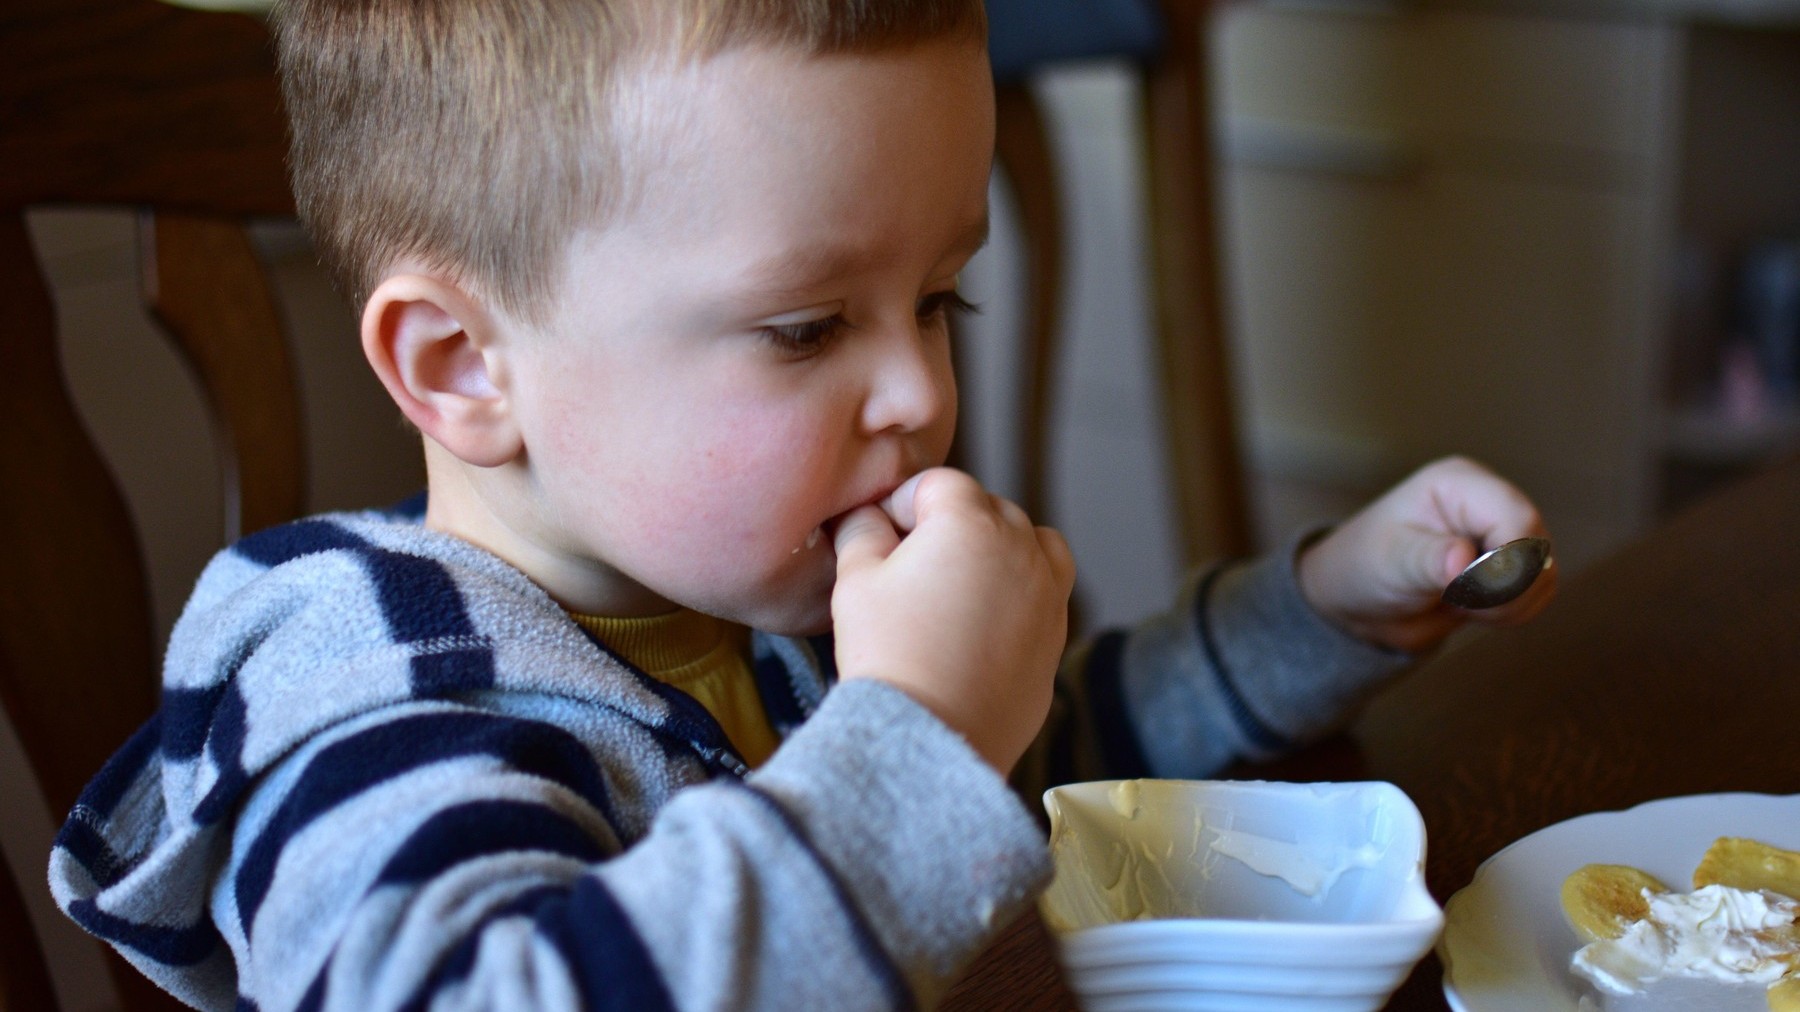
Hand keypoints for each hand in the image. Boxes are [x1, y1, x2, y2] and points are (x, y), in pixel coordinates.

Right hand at [831, 468, 1075, 774]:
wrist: (934, 736)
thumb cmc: (889, 654)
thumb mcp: (855, 582)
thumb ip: (862, 531)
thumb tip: (869, 516)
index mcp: (969, 522)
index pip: (939, 484)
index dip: (904, 502)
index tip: (882, 532)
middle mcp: (1020, 547)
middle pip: (988, 508)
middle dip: (952, 523)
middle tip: (912, 563)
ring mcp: (1048, 592)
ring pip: (1032, 543)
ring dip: (1000, 548)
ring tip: (962, 583)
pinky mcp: (1057, 635)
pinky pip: (1046, 592)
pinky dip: (1022, 591)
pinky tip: (984, 622)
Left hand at [1297, 456, 1556, 653]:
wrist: (1359, 600)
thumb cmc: (1364, 564)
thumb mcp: (1390, 560)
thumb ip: (1428, 560)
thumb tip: (1463, 562)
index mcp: (1461, 485)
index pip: (1518, 518)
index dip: (1507, 562)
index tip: (1468, 590)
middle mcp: (1490, 504)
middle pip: (1538, 548)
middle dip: (1505, 589)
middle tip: (1455, 600)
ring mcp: (1503, 537)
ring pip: (1544, 576)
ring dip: (1508, 605)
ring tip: (1458, 602)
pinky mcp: (1510, 569)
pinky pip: (1537, 596)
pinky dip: (1510, 613)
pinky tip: (1470, 608)